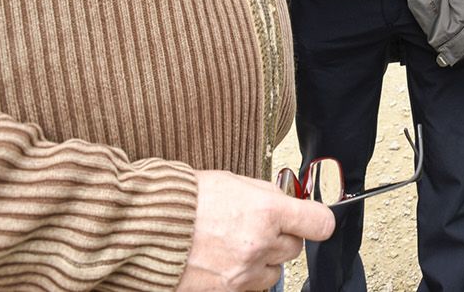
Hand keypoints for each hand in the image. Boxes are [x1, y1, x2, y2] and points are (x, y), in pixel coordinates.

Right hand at [176, 170, 333, 290]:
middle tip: (256, 227)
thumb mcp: (234, 182)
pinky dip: (242, 277)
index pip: (319, 223)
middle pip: (294, 248)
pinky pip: (250, 288)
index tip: (310, 219)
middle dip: (281, 237)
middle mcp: (259, 245)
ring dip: (262, 261)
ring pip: (274, 273)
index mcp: (266, 211)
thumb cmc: (184, 201)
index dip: (316, 220)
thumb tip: (289, 202)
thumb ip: (267, 195)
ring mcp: (243, 273)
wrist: (144, 228)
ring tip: (235, 246)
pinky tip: (222, 261)